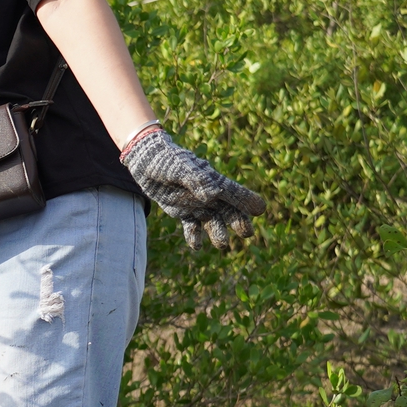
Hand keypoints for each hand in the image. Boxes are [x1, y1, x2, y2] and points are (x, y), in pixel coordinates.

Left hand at [120, 125, 265, 249]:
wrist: (146, 161)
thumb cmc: (167, 160)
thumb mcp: (180, 168)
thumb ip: (196, 180)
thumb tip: (212, 194)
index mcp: (212, 181)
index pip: (234, 192)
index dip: (247, 200)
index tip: (260, 210)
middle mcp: (208, 195)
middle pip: (228, 210)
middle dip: (238, 221)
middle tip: (246, 233)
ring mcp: (196, 205)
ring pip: (213, 221)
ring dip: (218, 233)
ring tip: (222, 244)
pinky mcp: (182, 212)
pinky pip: (192, 227)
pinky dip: (194, 236)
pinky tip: (196, 246)